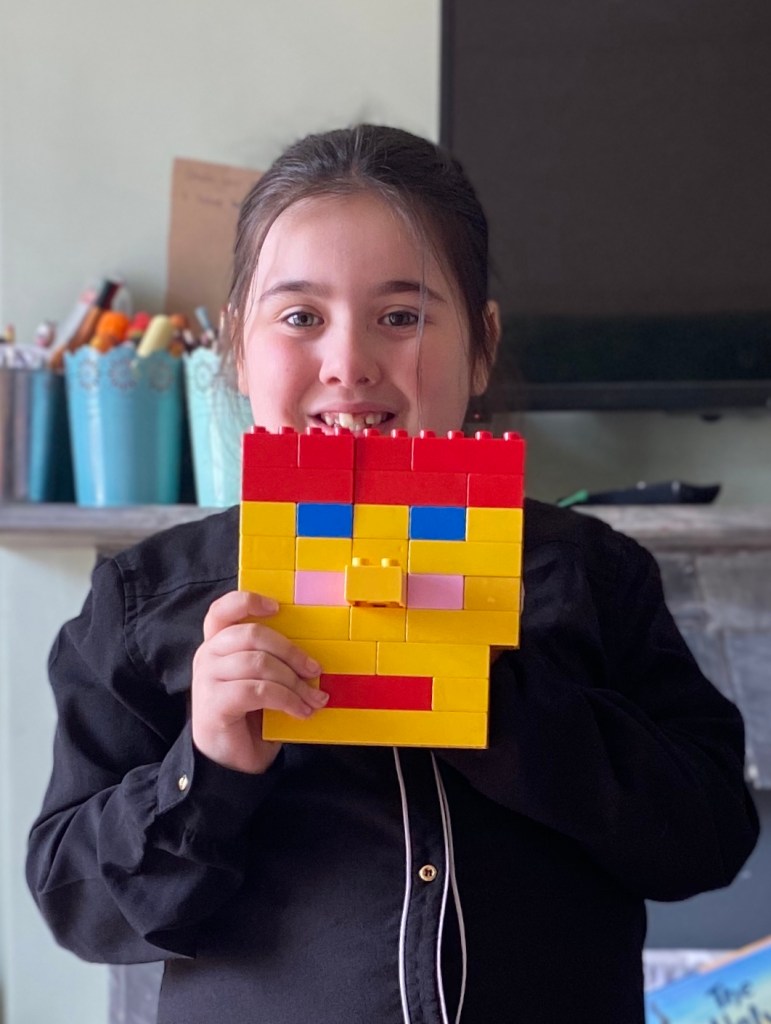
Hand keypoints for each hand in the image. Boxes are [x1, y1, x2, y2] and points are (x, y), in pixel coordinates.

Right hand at [191, 590, 327, 773]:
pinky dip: (287, 700)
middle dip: (291, 652)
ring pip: (259, 663)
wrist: (231, 760)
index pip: (223, 610)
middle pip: (253, 635)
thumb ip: (272, 659)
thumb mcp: (262, 680)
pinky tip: (300, 711)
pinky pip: (258, 691)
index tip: (277, 607)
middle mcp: (207, 655)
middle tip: (315, 670)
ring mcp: (207, 679)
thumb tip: (312, 654)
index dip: (249, 601)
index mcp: (218, 644)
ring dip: (294, 682)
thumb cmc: (251, 715)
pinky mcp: (213, 703)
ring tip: (313, 699)